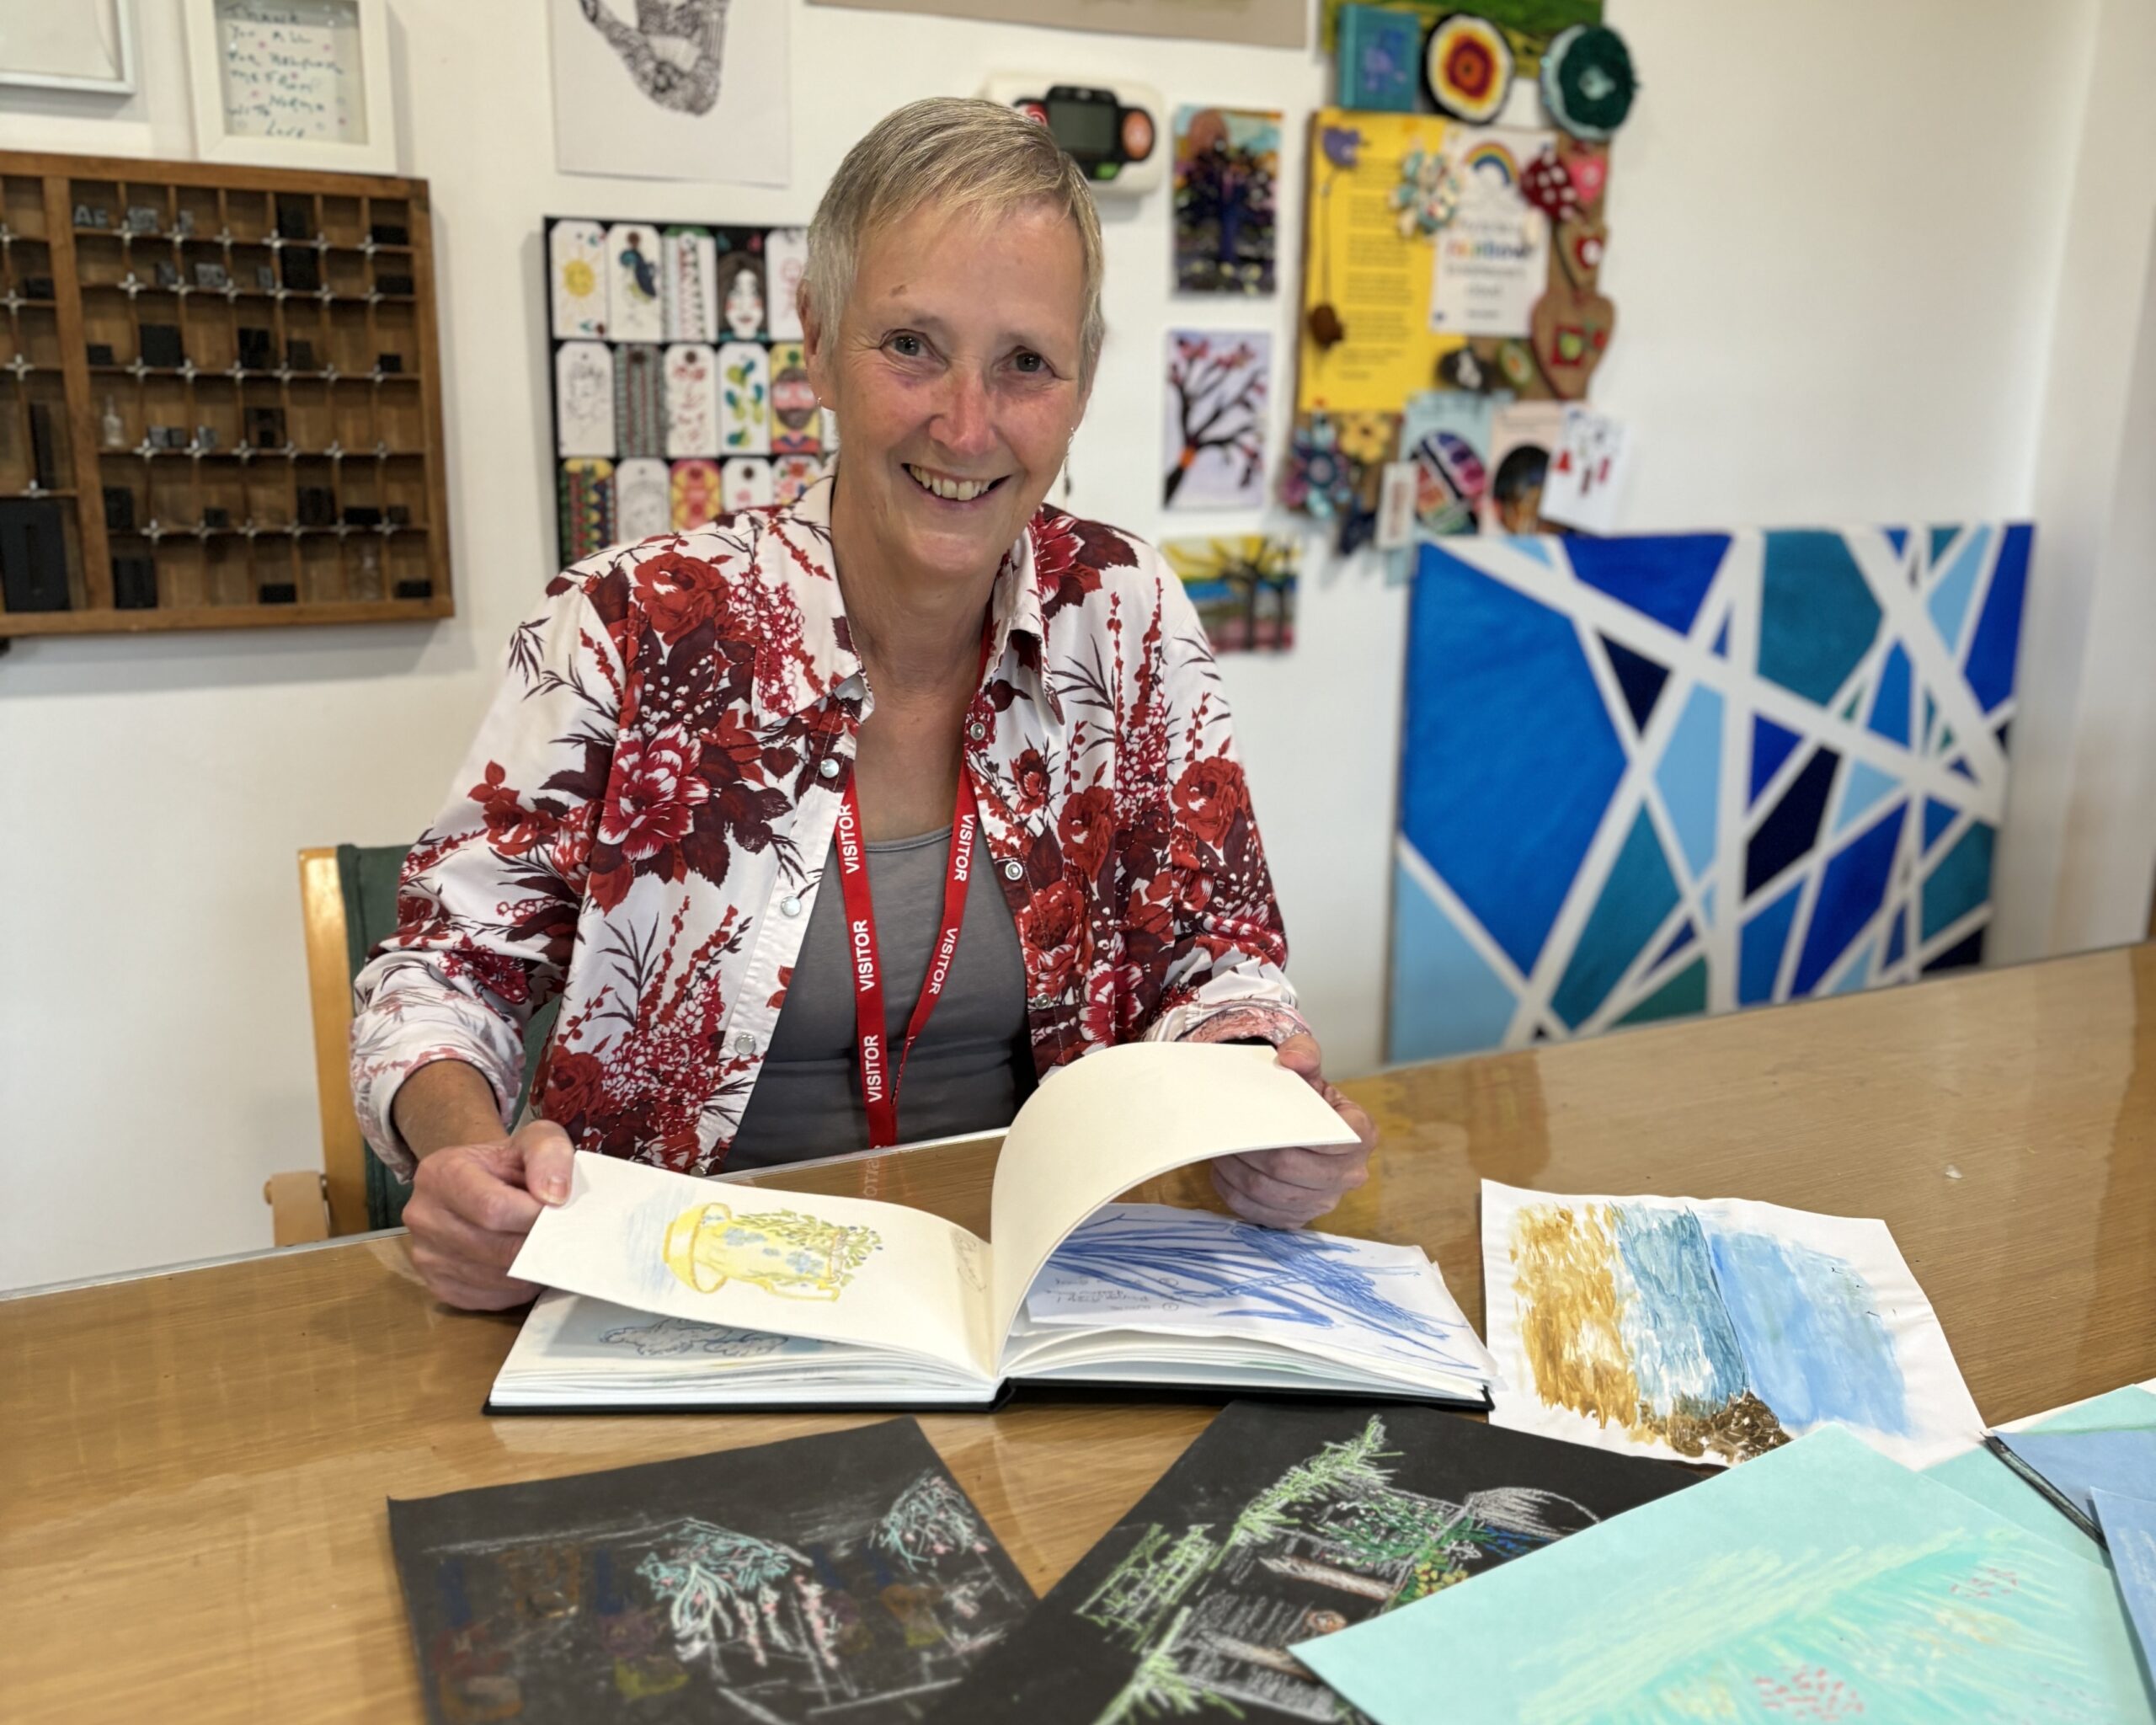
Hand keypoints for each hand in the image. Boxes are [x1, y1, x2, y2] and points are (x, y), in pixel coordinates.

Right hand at [402, 1119, 575, 1309]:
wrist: (480, 1182)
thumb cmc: (508, 1163)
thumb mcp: (534, 1140)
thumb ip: (549, 1155)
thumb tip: (554, 1196)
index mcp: (439, 1174)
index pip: (492, 1208)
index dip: (534, 1216)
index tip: (559, 1213)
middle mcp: (423, 1216)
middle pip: (496, 1247)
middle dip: (538, 1244)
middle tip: (562, 1236)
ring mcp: (426, 1256)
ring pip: (497, 1278)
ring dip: (532, 1269)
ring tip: (545, 1247)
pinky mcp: (439, 1286)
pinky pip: (490, 1299)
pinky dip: (518, 1289)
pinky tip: (525, 1266)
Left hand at [1211, 1033, 1375, 1228]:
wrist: (1302, 1124)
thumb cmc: (1307, 1099)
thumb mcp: (1309, 1069)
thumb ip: (1304, 1054)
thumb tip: (1290, 1058)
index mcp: (1361, 1135)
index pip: (1328, 1139)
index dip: (1289, 1131)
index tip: (1260, 1118)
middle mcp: (1349, 1174)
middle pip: (1288, 1168)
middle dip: (1250, 1150)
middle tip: (1227, 1133)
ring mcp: (1324, 1202)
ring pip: (1269, 1193)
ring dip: (1236, 1171)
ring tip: (1221, 1149)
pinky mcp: (1297, 1220)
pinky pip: (1258, 1213)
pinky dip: (1234, 1192)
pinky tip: (1224, 1172)